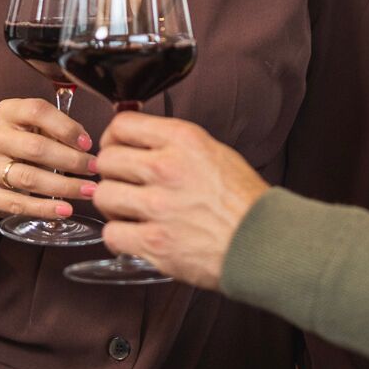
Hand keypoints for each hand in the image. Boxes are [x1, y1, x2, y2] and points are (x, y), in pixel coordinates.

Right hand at [0, 98, 98, 244]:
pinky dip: (44, 208)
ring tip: (88, 191)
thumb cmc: (19, 149)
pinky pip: (16, 203)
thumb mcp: (33, 131)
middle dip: (71, 160)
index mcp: (7, 112)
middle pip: (35, 147)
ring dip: (63, 186)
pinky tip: (65, 210)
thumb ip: (56, 131)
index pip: (37, 111)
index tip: (87, 144)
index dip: (65, 127)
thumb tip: (86, 144)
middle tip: (93, 169)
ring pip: (27, 177)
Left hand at [91, 112, 269, 288]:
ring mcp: (158, 207)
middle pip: (106, 159)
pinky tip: (135, 235)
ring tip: (130, 210)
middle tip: (123, 182)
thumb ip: (175, 145)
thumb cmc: (245, 201)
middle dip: (111, 172)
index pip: (122, 125)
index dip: (113, 137)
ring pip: (103, 196)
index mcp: (184, 140)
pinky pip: (112, 234)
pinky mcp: (154, 243)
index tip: (116, 147)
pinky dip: (120, 237)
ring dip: (113, 204)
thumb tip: (139, 141)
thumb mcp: (215, 153)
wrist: (264, 242)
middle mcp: (166, 168)